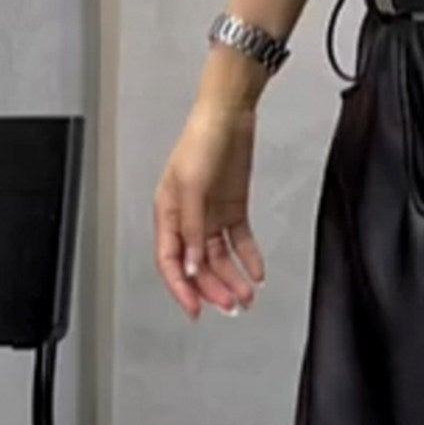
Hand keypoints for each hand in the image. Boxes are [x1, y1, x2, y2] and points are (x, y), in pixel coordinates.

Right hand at [154, 98, 264, 319]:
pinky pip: (239, 242)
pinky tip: (256, 272)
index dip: (181, 288)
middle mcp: (188, 218)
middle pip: (197, 265)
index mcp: (167, 212)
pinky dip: (248, 258)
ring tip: (247, 295)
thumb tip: (191, 265)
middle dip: (213, 288)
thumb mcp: (192, 186)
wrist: (229, 115)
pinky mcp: (232, 210)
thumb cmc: (201, 140)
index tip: (195, 309)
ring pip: (219, 259)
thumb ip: (192, 229)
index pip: (170, 261)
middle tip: (230, 305)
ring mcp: (210, 216)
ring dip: (233, 279)